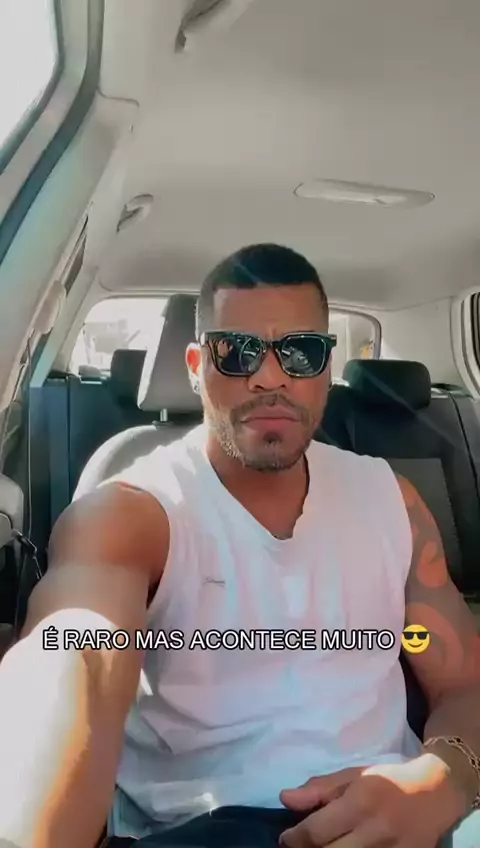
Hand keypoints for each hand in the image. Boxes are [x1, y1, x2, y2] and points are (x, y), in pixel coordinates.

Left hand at [279, 755, 467, 846]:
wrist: (435, 793)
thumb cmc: (388, 780)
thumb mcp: (353, 775)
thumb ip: (319, 789)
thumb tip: (285, 799)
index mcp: (360, 803)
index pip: (316, 833)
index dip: (293, 839)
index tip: (286, 838)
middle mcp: (375, 831)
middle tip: (301, 847)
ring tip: (323, 847)